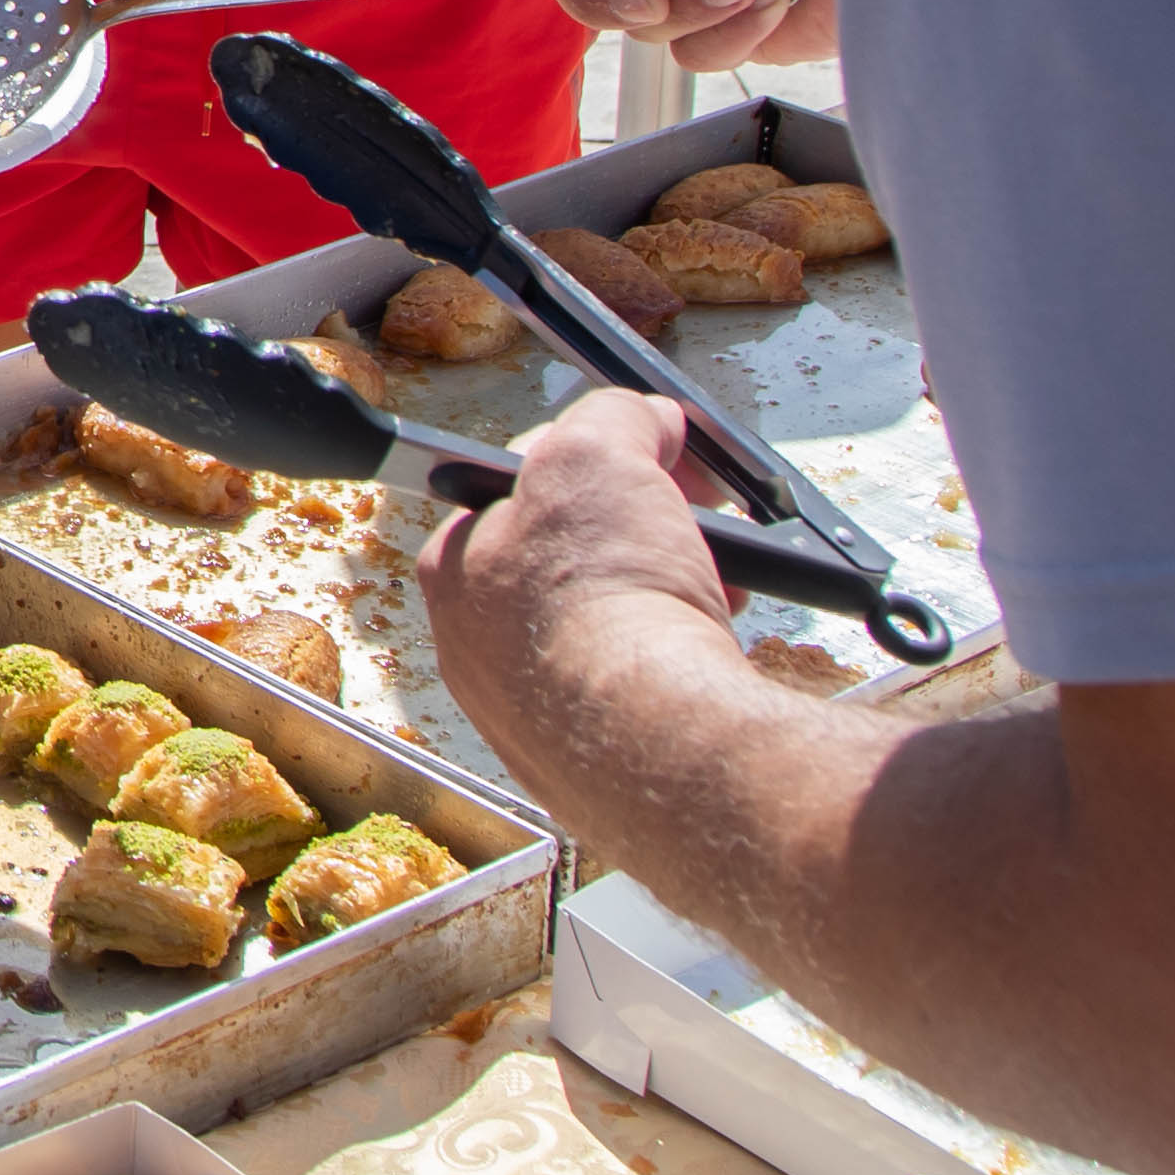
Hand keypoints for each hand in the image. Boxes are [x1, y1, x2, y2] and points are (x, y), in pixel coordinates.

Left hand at [411, 387, 756, 797]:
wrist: (655, 741)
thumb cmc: (604, 601)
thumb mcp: (598, 451)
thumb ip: (614, 417)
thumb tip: (641, 418)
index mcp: (457, 565)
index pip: (530, 485)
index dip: (606, 460)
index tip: (658, 457)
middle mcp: (479, 645)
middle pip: (577, 556)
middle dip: (645, 528)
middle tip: (698, 518)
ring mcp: (532, 711)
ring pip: (613, 621)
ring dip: (671, 589)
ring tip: (717, 584)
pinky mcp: (592, 758)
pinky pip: (640, 686)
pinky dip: (680, 658)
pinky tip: (712, 648)